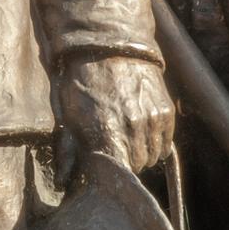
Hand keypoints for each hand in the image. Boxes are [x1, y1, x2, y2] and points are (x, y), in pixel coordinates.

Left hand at [56, 56, 177, 173]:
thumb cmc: (81, 82)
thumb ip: (67, 151)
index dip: (112, 174)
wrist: (108, 47)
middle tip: (113, 149)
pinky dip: (155, 143)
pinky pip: (165, 143)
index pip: (119, 174)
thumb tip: (62, 182)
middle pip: (136, 167)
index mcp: (107, 134)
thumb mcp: (66, 115)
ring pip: (153, 157)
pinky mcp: (165, 112)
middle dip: (125, 162)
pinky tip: (140, 132)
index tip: (105, 169)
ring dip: (141, 154)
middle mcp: (134, 130)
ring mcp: (153, 121)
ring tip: (126, 139)